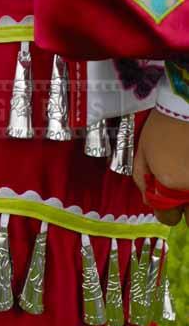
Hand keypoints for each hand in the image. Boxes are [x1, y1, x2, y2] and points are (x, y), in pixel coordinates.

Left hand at [133, 108, 188, 224]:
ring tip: (183, 173)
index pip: (169, 218)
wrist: (185, 107)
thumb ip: (142, 181)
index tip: (164, 200)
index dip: (165, 211)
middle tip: (180, 193)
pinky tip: (187, 165)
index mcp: (170, 184)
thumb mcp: (141, 154)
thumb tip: (149, 200)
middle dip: (186, 210)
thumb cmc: (161, 128)